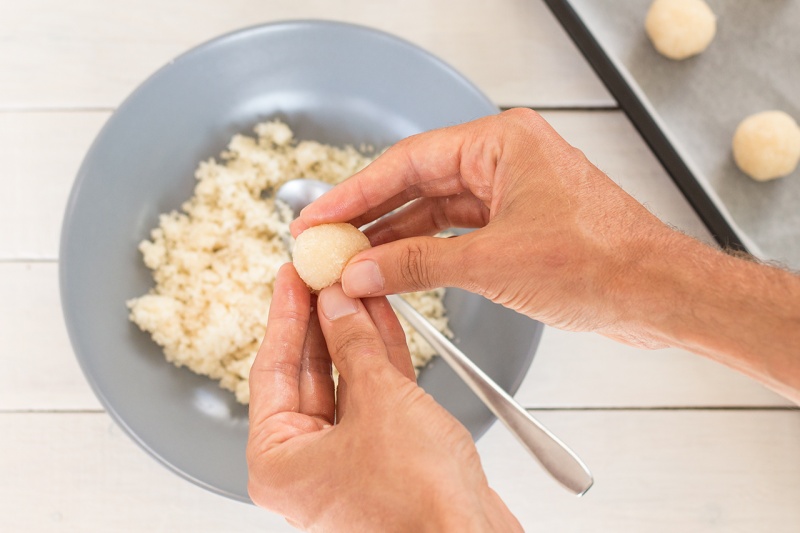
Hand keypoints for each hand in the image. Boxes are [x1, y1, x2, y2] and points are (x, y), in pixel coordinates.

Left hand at [247, 264, 521, 530]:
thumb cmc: (419, 504)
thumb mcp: (381, 403)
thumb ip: (353, 346)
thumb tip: (336, 304)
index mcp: (278, 462)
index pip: (272, 371)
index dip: (284, 316)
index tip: (290, 278)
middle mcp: (306, 464)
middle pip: (309, 374)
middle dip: (323, 321)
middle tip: (327, 276)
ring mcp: (346, 461)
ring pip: (345, 382)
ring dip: (354, 334)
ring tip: (359, 286)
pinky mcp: (384, 457)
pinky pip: (373, 398)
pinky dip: (379, 360)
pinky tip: (382, 320)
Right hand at [291, 108, 674, 344]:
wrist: (657, 293)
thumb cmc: (601, 262)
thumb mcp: (493, 263)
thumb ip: (418, 265)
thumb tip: (363, 269)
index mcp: (500, 142)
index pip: (407, 161)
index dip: (355, 191)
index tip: (318, 214)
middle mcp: (503, 160)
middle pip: (417, 183)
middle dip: (370, 216)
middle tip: (326, 241)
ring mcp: (510, 193)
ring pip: (434, 211)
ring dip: (395, 238)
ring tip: (350, 261)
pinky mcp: (517, 225)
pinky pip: (456, 233)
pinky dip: (425, 253)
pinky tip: (393, 270)